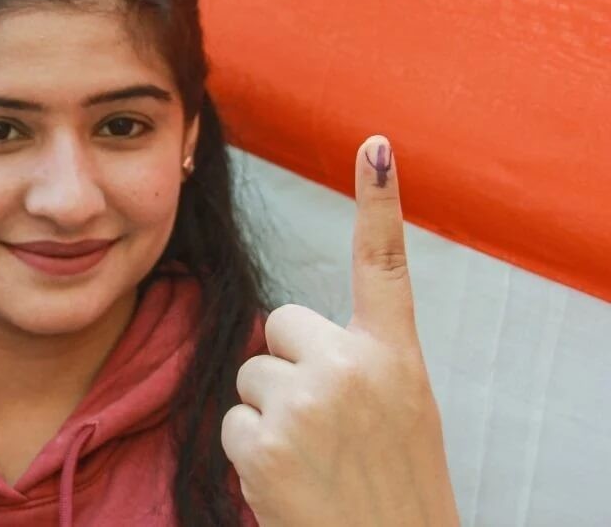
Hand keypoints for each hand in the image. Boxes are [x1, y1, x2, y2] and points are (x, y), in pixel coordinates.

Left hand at [222, 136, 458, 525]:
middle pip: (278, 324)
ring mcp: (306, 401)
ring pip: (250, 375)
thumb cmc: (394, 489)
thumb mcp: (403, 412)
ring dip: (268, 413)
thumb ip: (360, 363)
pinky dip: (251, 452)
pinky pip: (232, 420)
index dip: (379, 201)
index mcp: (394, 358)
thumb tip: (291, 335)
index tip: (374, 145)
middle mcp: (352, 367)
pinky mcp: (264, 439)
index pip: (385, 266)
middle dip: (286, 364)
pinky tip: (287, 480)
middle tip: (323, 423)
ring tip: (311, 458)